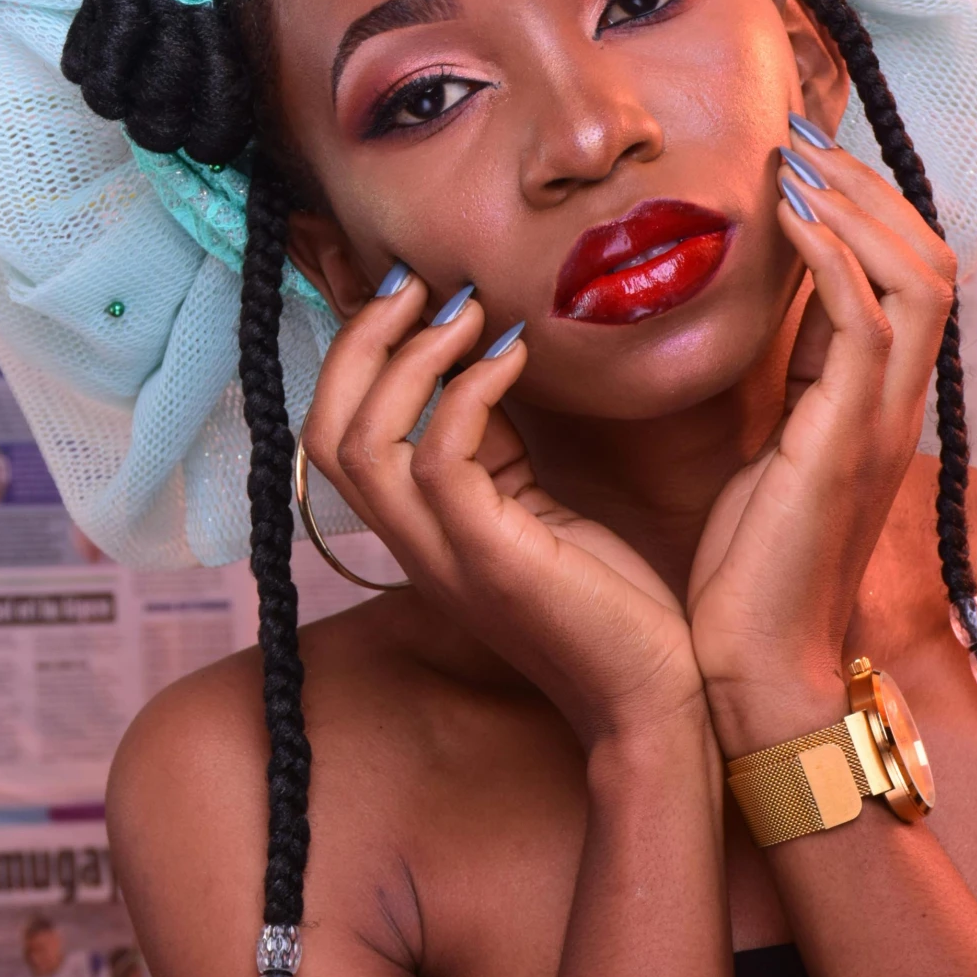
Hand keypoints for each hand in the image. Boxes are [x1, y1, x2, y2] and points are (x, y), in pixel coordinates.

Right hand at [302, 276, 706, 755]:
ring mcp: (442, 556)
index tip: (413, 291)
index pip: (336, 434)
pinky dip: (467, 393)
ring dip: (408, 358)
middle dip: (360, 342)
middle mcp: (412, 545)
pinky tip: (516, 356)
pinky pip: (439, 459)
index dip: (358, 354)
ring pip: (359, 444)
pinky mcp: (488, 559)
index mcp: (418, 530)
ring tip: (468, 309)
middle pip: (323, 432)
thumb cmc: (612, 603)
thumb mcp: (539, 508)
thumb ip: (498, 449)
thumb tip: (486, 359)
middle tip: (418, 281)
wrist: (652, 695)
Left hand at [686, 143, 955, 756]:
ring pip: (918, 275)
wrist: (752, 670)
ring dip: (857, 202)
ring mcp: (883, 421)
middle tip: (803, 133)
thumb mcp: (764, 448)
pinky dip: (833, 252)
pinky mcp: (847, 441)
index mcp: (877, 403)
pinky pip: (865, 321)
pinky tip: (789, 212)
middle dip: (870, 183)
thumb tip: (766, 304)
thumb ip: (784, 379)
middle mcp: (897, 403)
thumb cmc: (745, 570)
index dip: (867, 204)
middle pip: (932, 258)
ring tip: (798, 156)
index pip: (907, 276)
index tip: (803, 151)